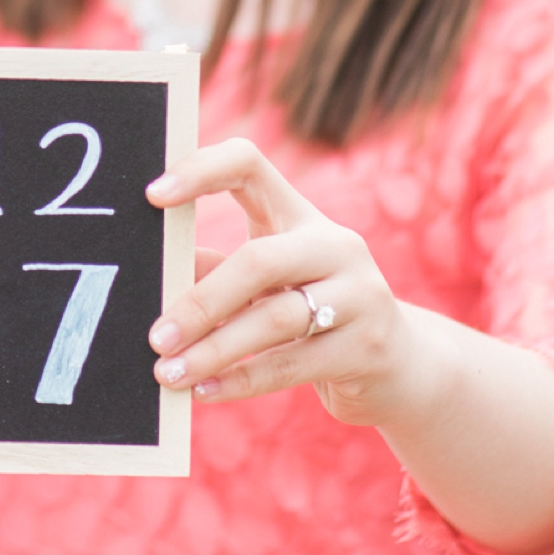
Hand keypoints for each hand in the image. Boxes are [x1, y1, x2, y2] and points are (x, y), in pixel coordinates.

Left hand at [145, 137, 421, 426]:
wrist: (402, 366)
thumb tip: (151, 269)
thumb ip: (215, 269)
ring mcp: (359, 294)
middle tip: (157, 336)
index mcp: (300, 214)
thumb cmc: (311, 313)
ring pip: (276, 319)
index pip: (249, 163)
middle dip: (202, 301)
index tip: (152, 195)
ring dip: (215, 350)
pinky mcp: (368, 347)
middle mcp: (335, 244)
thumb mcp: (267, 284)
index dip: (201, 170)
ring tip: (169, 372)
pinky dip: (243, 380)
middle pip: (259, 260)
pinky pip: (293, 364)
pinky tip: (204, 392)